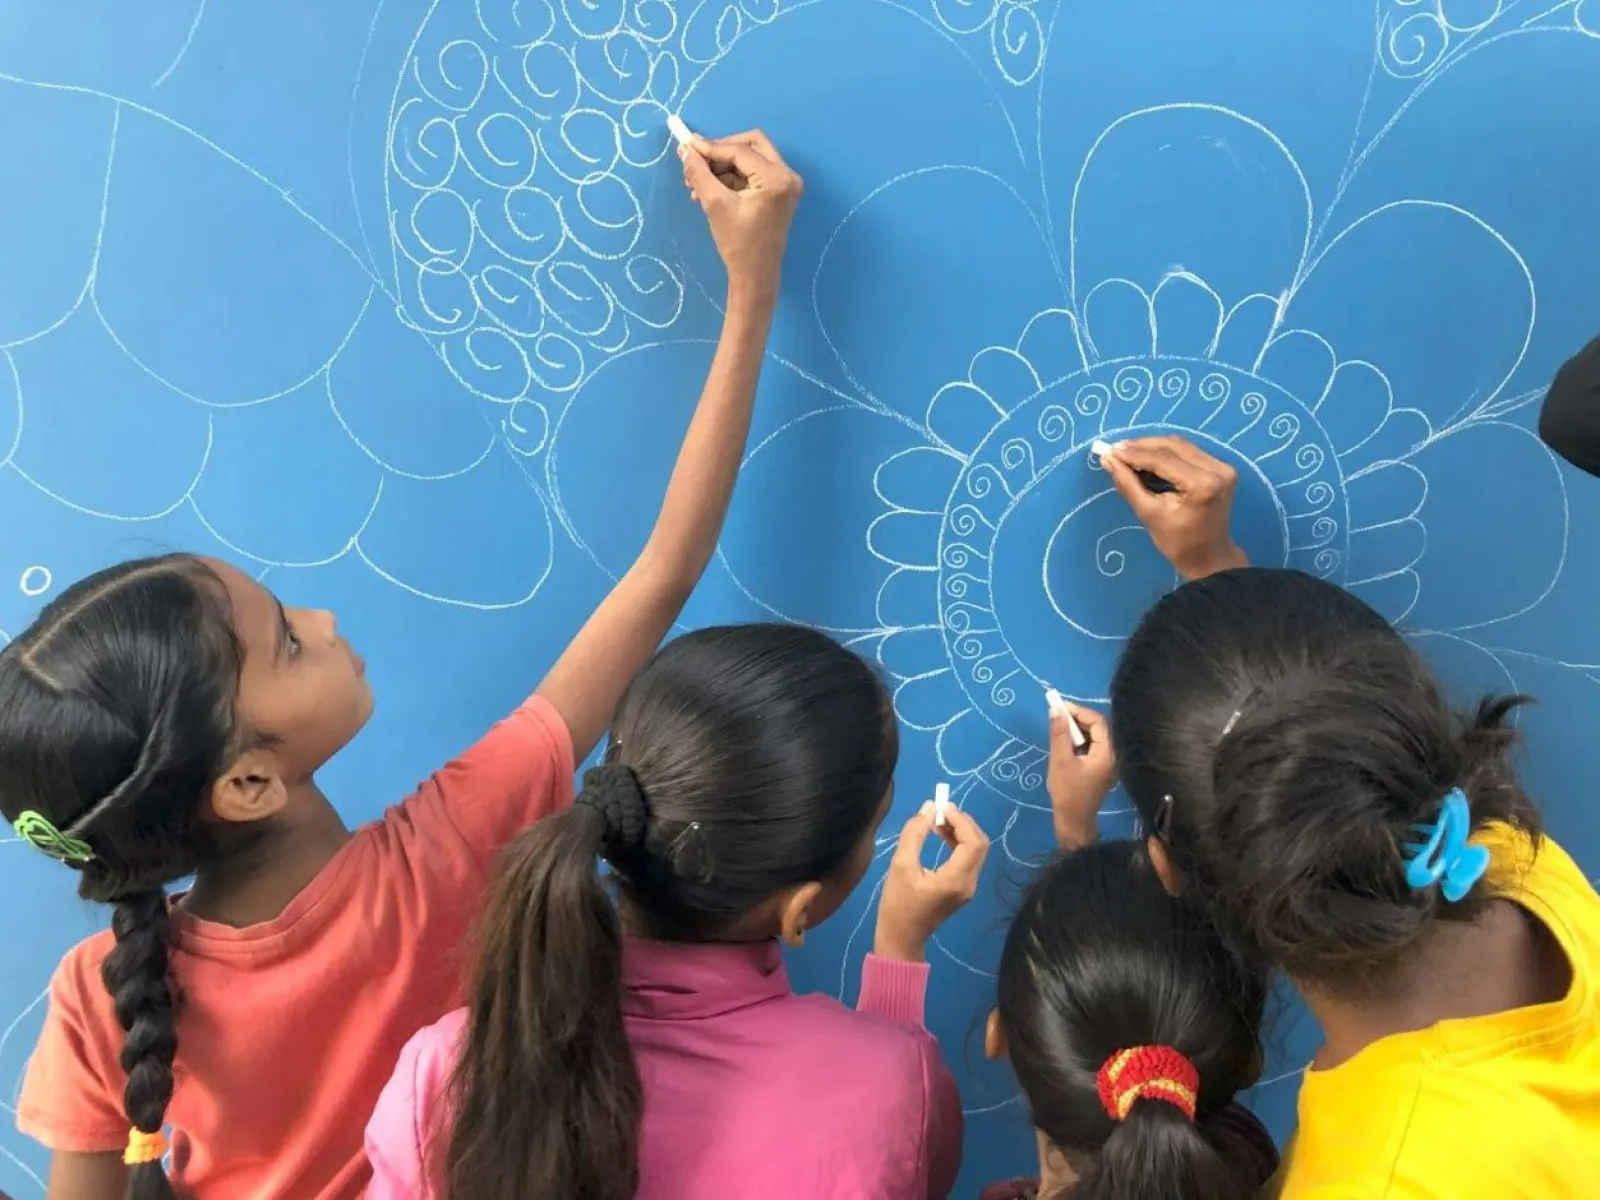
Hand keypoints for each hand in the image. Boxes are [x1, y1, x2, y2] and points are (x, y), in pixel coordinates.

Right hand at [680, 129, 802, 300]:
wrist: (755, 275)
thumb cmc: (738, 244)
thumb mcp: (715, 205)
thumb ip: (699, 173)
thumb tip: (685, 149)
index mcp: (777, 178)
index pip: (740, 151)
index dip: (711, 147)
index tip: (686, 146)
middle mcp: (787, 175)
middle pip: (751, 145)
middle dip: (721, 151)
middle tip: (697, 161)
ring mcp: (785, 184)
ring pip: (750, 158)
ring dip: (722, 166)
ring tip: (696, 183)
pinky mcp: (778, 192)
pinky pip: (752, 173)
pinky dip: (730, 177)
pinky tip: (708, 190)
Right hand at [874, 802, 989, 962]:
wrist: (901, 938)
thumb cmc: (898, 904)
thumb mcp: (901, 865)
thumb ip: (915, 833)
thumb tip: (929, 807)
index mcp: (956, 879)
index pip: (972, 841)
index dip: (961, 820)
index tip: (942, 807)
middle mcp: (969, 883)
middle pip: (979, 844)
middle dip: (963, 823)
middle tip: (941, 811)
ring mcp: (968, 888)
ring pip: (976, 851)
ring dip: (961, 832)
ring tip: (938, 821)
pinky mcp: (963, 889)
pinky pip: (968, 859)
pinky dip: (959, 844)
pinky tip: (941, 835)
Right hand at [1047, 700, 1115, 850]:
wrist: (1073, 820)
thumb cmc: (1067, 791)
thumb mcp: (1060, 759)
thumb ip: (1059, 733)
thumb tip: (1056, 709)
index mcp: (1108, 753)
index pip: (1098, 722)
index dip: (1079, 711)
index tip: (1059, 706)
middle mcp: (1113, 756)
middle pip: (1099, 728)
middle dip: (1078, 720)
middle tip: (1058, 715)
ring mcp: (1108, 763)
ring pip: (1095, 737)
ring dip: (1078, 730)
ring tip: (1059, 727)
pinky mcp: (1101, 768)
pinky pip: (1093, 747)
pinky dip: (1080, 741)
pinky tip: (1066, 742)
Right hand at [1101, 436, 1248, 579]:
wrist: (1210, 557)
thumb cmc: (1178, 543)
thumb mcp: (1148, 514)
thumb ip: (1128, 484)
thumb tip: (1108, 459)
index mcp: (1202, 485)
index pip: (1163, 460)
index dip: (1134, 454)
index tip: (1109, 451)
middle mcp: (1217, 470)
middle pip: (1173, 446)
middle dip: (1142, 446)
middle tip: (1116, 449)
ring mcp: (1222, 467)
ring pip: (1181, 445)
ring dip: (1153, 446)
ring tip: (1128, 452)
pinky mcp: (1222, 468)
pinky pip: (1189, 452)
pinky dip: (1167, 453)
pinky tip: (1148, 458)